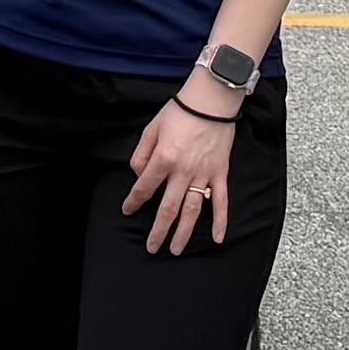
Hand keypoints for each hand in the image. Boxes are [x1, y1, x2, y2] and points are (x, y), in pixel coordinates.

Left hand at [122, 96, 239, 254]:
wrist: (211, 101)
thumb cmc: (181, 111)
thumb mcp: (151, 129)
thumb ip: (141, 154)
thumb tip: (139, 174)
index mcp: (163, 159)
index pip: (144, 188)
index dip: (134, 201)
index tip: (128, 210)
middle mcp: (183, 171)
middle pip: (168, 208)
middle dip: (159, 230)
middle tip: (152, 247)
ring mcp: (203, 175)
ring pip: (192, 211)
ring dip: (183, 232)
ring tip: (176, 249)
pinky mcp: (220, 173)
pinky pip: (220, 201)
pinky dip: (220, 221)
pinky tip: (216, 238)